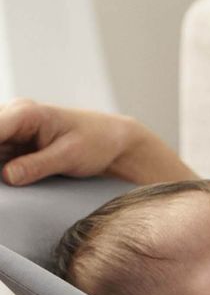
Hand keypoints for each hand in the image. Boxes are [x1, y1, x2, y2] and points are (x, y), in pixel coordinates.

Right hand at [0, 98, 194, 185]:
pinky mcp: (11, 142)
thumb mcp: (70, 155)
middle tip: (7, 180)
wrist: (113, 140)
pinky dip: (0, 169)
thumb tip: (7, 176)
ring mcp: (9, 128)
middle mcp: (12, 115)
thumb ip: (37, 165)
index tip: (0, 176)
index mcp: (25, 112)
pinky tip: (7, 181)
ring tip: (16, 179)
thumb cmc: (97, 142)